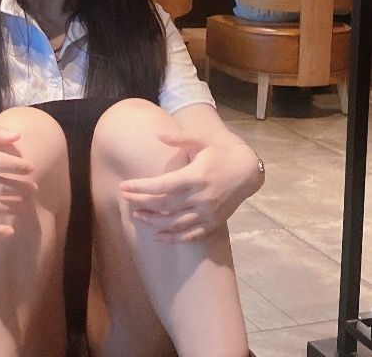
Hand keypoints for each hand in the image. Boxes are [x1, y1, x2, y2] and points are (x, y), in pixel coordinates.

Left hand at [119, 134, 261, 242]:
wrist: (247, 171)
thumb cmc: (220, 152)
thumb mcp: (201, 140)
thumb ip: (180, 138)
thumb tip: (158, 134)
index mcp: (196, 176)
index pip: (162, 185)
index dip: (141, 188)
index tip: (124, 187)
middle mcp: (201, 197)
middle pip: (165, 205)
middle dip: (142, 203)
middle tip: (126, 200)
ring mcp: (208, 213)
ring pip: (175, 223)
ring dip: (154, 222)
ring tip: (138, 217)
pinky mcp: (213, 224)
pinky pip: (190, 236)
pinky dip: (173, 238)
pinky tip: (158, 236)